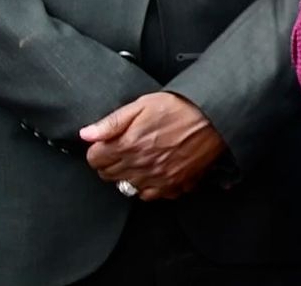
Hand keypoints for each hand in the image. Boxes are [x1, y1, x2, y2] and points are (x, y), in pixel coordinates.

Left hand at [80, 92, 225, 200]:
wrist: (215, 117)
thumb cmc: (180, 107)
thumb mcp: (142, 105)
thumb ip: (112, 122)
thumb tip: (86, 135)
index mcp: (127, 144)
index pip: (94, 159)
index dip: (100, 149)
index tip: (109, 143)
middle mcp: (139, 165)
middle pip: (108, 175)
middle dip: (112, 162)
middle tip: (126, 149)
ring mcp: (157, 178)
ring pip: (126, 187)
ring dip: (129, 175)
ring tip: (142, 160)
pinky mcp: (174, 185)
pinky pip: (150, 196)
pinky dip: (149, 187)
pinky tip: (155, 171)